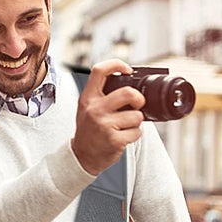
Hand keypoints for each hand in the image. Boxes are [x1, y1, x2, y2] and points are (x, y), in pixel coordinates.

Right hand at [71, 60, 144, 175]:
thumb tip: (129, 84)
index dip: (116, 64)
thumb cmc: (89, 131)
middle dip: (139, 99)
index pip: (99, 71)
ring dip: (136, 122)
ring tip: (125, 126)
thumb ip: (102, 95)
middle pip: (128, 93)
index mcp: (88, 98)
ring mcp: (104, 125)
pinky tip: (124, 137)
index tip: (127, 70)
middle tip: (137, 104)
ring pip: (137, 116)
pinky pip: (137, 132)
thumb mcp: (87, 108)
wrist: (82, 156)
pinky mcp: (114, 140)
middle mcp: (95, 109)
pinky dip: (134, 135)